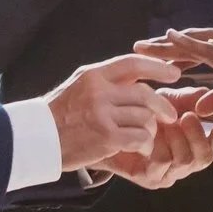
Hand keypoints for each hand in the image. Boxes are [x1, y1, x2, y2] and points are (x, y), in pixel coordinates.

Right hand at [46, 52, 179, 172]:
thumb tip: (140, 74)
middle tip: (170, 115)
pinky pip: (139, 138)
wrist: (37, 139)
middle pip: (145, 93)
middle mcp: (99, 92)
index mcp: (94, 75)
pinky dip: (144, 144)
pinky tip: (140, 147)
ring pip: (144, 117)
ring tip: (145, 136)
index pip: (132, 64)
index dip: (157, 67)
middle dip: (162, 105)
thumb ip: (107, 80)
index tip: (174, 73)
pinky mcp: (106, 138)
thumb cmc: (61, 113)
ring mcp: (102, 115)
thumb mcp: (80, 85)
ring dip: (150, 129)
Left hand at [97, 102, 212, 189]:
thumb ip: (188, 98)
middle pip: (204, 159)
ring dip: (178, 137)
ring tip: (166, 121)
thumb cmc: (141, 112)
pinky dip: (159, 143)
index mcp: (193, 147)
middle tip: (187, 116)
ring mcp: (168, 174)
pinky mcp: (150, 178)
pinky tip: (151, 132)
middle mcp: (184, 164)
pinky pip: (162, 161)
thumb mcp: (167, 100)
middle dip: (198, 136)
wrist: (109, 125)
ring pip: (184, 161)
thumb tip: (206, 94)